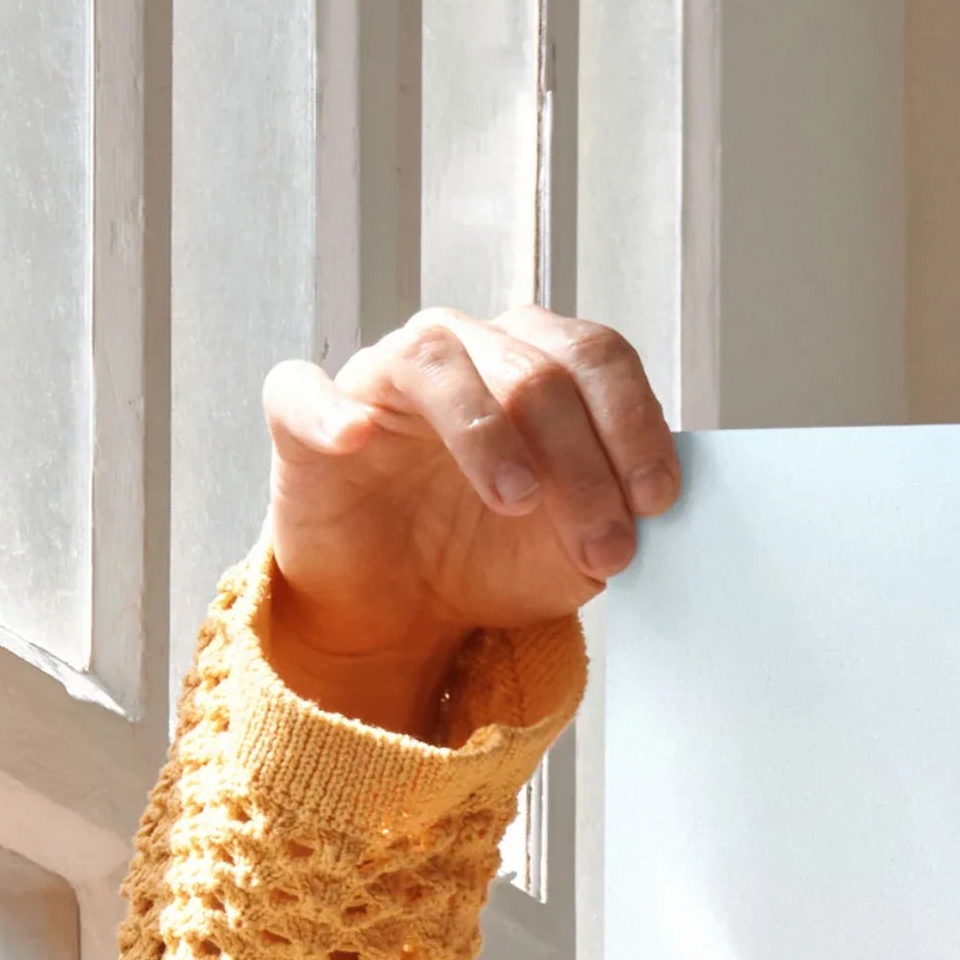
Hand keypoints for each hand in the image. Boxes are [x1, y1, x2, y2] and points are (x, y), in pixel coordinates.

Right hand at [258, 308, 678, 735]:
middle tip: (604, 545)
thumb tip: (653, 509)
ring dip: (487, 432)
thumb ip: (617, 517)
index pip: (596, 357)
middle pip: (533, 369)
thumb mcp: (575, 550)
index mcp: (537, 365)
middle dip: (581, 463)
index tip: (656, 501)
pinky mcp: (305, 418)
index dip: (634, 423)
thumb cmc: (491, 556)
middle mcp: (464, 351)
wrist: (404, 608)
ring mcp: (383, 377)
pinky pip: (303, 391)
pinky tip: (357, 439)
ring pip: (435, 361)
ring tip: (518, 501)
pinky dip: (330, 410)